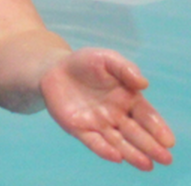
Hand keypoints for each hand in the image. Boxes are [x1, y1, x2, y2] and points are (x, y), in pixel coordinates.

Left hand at [40, 48, 174, 169]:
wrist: (55, 69)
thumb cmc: (86, 63)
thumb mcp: (107, 59)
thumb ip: (125, 69)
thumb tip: (143, 84)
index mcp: (128, 99)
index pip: (146, 116)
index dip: (157, 128)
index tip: (168, 140)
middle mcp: (117, 115)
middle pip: (136, 133)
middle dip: (151, 146)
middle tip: (165, 158)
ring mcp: (99, 124)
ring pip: (118, 142)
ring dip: (132, 154)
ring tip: (147, 165)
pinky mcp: (79, 128)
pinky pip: (94, 141)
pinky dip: (105, 150)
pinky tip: (117, 157)